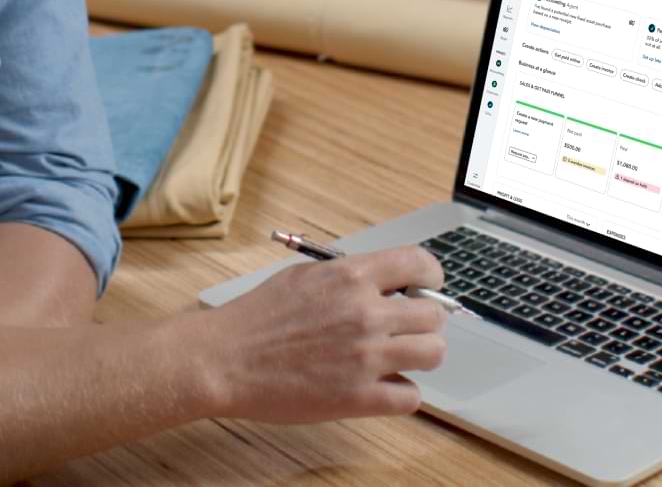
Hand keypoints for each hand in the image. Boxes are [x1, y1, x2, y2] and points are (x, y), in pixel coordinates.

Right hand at [201, 245, 447, 423]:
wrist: (228, 359)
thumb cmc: (261, 315)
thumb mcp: (307, 275)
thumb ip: (350, 277)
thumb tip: (384, 282)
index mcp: (352, 276)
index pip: (420, 264)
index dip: (430, 276)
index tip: (425, 286)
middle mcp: (366, 313)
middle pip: (433, 315)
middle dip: (425, 320)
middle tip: (408, 327)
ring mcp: (366, 357)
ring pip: (433, 353)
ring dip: (421, 355)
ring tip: (400, 356)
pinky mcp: (359, 398)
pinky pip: (411, 397)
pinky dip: (403, 392)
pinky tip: (384, 386)